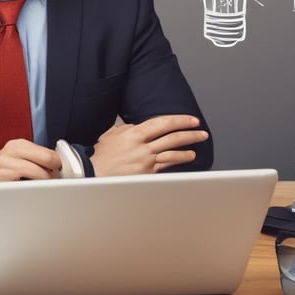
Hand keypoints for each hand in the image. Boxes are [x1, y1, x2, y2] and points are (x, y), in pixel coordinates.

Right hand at [0, 139, 60, 210]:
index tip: (63, 176)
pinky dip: (33, 191)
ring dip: (46, 184)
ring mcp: (6, 163)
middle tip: (56, 184)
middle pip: (49, 159)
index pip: (50, 153)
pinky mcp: (1, 177)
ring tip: (45, 191)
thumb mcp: (15, 161)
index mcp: (19, 144)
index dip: (60, 166)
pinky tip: (30, 195)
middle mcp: (12, 150)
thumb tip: (60, 169)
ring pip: (40, 173)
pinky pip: (26, 186)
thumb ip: (35, 161)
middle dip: (56, 174)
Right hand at [90, 115, 207, 176]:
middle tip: (201, 132)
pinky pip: (166, 166)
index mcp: (134, 133)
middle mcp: (142, 147)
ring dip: (187, 149)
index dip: (179, 121)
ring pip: (172, 153)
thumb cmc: (100, 155)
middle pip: (172, 138)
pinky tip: (185, 159)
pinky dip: (177, 161)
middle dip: (190, 134)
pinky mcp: (147, 174)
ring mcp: (146, 162)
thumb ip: (127, 128)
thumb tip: (137, 126)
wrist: (93, 174)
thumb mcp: (112, 134)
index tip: (192, 120)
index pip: (162, 123)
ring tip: (195, 148)